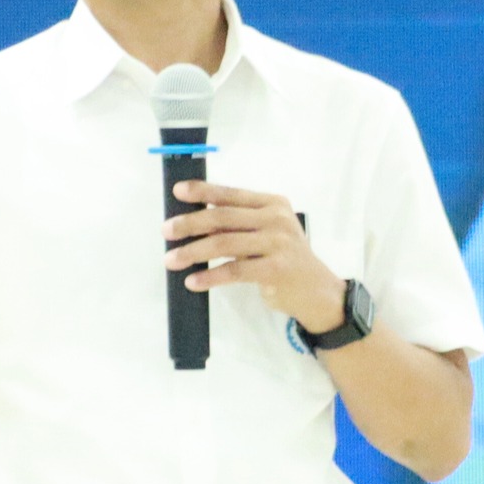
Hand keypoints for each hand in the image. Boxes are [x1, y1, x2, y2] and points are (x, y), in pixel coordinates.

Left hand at [164, 181, 345, 333]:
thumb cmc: (285, 260)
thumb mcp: (268, 233)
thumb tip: (195, 221)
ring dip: (193, 252)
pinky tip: (193, 281)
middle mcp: (276, 219)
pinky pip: (233, 271)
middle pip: (223, 217)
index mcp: (272, 204)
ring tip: (171, 260)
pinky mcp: (275, 269)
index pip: (231, 194)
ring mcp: (278, 244)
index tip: (177, 192)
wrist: (317, 291)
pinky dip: (209, 276)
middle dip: (189, 223)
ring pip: (224, 244)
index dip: (203, 191)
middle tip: (166, 230)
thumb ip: (240, 224)